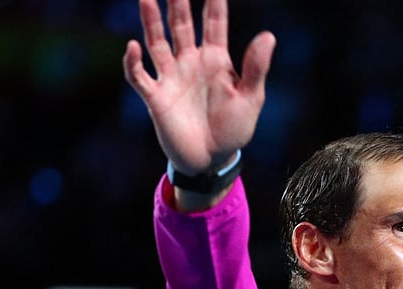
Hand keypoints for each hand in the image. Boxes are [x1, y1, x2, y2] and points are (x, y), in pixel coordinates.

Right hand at [123, 0, 275, 173]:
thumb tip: (269, 35)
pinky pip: (140, 76)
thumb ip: (256, 68)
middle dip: (178, 3)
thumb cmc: (234, 129)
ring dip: (151, 21)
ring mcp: (172, 78)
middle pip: (181, 25)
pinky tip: (133, 46)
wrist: (212, 159)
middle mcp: (191, 62)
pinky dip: (134, 62)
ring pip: (157, 42)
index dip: (214, 3)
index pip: (213, 23)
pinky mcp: (156, 97)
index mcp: (216, 60)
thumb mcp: (251, 98)